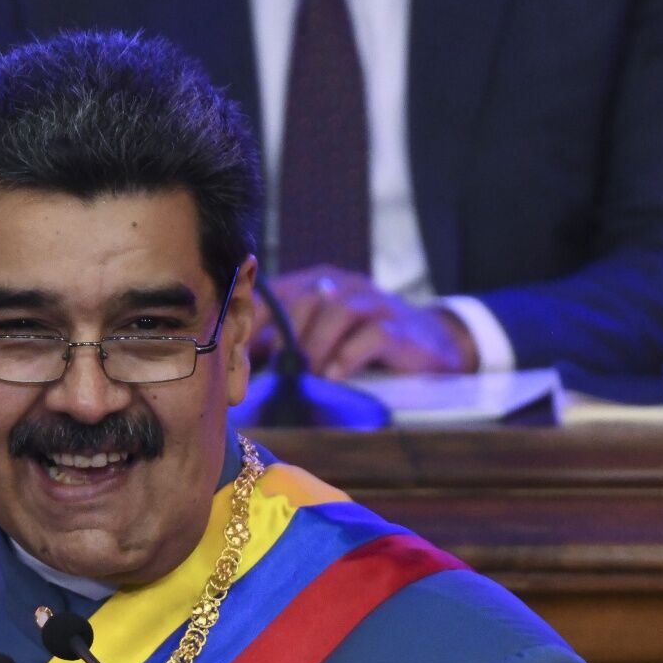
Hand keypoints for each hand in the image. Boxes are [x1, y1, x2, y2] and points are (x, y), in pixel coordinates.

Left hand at [251, 265, 477, 378]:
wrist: (428, 345)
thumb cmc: (360, 346)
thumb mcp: (317, 341)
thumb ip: (280, 346)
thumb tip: (234, 365)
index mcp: (315, 285)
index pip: (274, 293)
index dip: (251, 320)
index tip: (233, 351)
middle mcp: (342, 285)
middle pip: (302, 300)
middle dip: (283, 338)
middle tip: (269, 371)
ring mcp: (372, 302)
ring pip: (335, 311)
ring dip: (315, 348)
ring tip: (305, 378)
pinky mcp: (398, 327)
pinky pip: (371, 335)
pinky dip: (349, 357)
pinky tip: (335, 378)